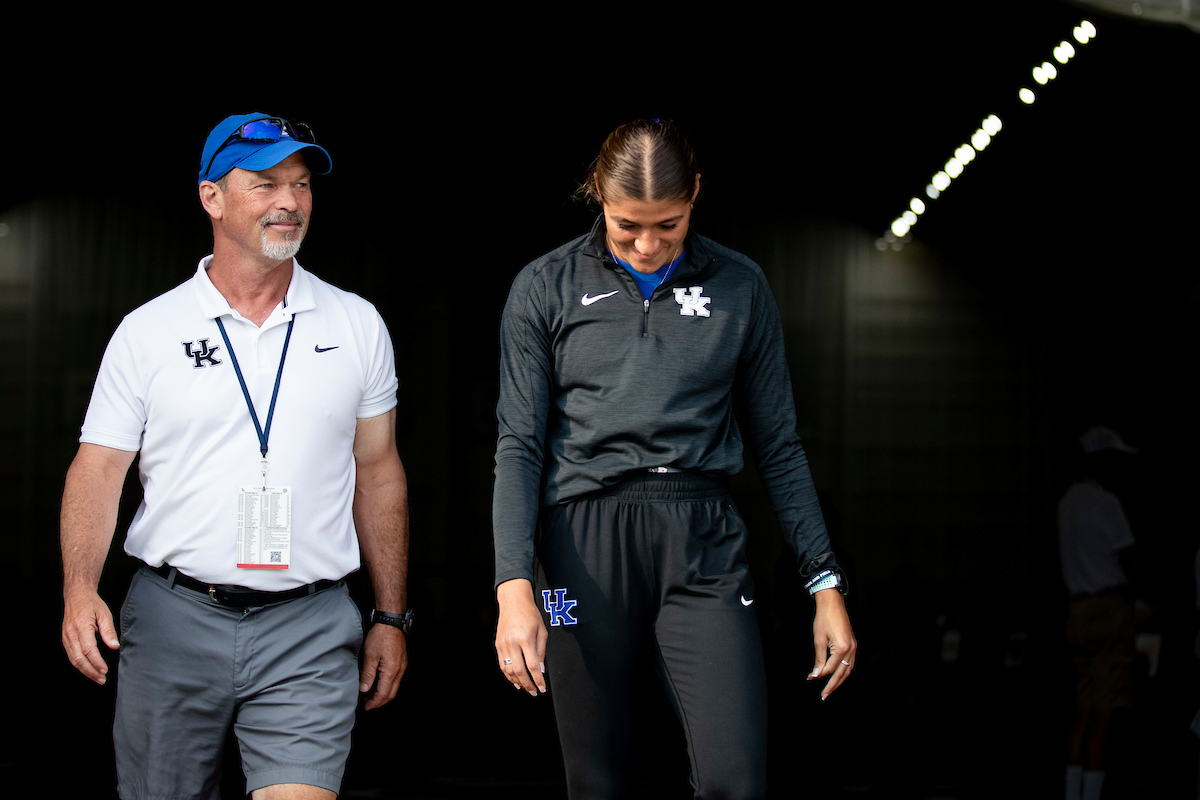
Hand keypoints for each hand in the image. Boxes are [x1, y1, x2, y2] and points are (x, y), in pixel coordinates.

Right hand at [62, 588, 119, 684]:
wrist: (76, 596)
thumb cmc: (92, 604)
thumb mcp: (104, 614)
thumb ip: (109, 631)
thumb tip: (114, 646)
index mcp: (82, 627)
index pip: (89, 649)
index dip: (96, 662)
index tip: (105, 670)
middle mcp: (71, 634)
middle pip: (79, 658)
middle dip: (91, 671)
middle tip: (102, 679)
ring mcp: (66, 637)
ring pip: (74, 659)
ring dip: (85, 671)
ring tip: (97, 678)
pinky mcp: (65, 640)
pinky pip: (71, 655)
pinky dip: (79, 665)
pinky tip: (88, 670)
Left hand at [359, 623, 407, 710]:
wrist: (391, 623)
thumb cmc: (380, 636)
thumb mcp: (369, 656)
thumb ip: (367, 674)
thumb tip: (364, 689)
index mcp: (391, 671)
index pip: (383, 694)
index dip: (374, 703)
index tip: (366, 707)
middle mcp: (399, 671)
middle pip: (391, 693)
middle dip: (379, 702)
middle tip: (367, 705)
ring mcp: (402, 666)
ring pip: (394, 687)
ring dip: (383, 693)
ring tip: (369, 694)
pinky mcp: (401, 662)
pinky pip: (396, 679)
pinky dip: (387, 685)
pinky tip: (377, 683)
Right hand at [495, 578, 546, 696]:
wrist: (513, 601)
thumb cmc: (530, 614)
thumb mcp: (542, 631)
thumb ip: (541, 651)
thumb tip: (541, 670)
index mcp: (525, 638)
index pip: (532, 665)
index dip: (538, 680)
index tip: (542, 688)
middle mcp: (512, 643)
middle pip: (519, 671)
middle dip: (527, 684)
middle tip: (534, 692)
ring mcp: (503, 644)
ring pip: (508, 670)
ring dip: (517, 682)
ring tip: (525, 688)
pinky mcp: (497, 645)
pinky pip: (502, 664)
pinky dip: (508, 675)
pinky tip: (515, 680)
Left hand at [807, 588, 855, 700]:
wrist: (833, 604)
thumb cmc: (824, 619)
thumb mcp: (818, 639)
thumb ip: (819, 659)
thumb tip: (816, 675)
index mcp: (842, 648)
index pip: (830, 668)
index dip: (819, 675)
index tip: (809, 678)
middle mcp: (851, 650)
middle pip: (842, 673)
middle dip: (832, 686)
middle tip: (824, 696)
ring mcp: (854, 647)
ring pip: (848, 670)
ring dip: (839, 681)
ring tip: (830, 690)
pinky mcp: (854, 645)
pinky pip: (850, 663)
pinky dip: (844, 672)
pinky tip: (837, 676)